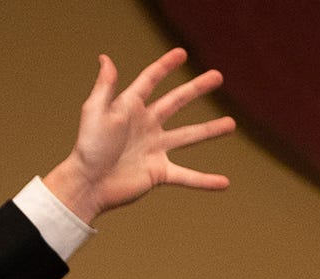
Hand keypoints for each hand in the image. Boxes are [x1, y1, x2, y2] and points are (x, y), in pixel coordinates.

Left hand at [42, 49, 234, 223]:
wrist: (88, 184)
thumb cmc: (88, 147)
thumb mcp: (95, 111)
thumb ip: (105, 86)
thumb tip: (106, 58)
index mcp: (131, 107)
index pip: (151, 80)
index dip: (166, 66)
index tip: (182, 53)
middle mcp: (147, 125)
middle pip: (177, 102)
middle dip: (197, 88)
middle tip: (218, 76)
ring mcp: (155, 149)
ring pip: (189, 136)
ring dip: (211, 130)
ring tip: (232, 124)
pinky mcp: (159, 172)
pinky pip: (187, 176)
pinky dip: (205, 181)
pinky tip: (225, 183)